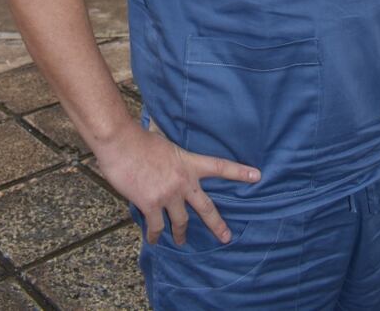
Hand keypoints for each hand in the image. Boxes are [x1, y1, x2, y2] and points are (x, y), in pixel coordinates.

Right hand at [93, 120, 260, 246]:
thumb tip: (169, 150)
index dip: (240, 172)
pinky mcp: (151, 205)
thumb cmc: (140, 138)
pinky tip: (153, 239)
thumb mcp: (164, 141)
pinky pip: (156, 226)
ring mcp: (168, 195)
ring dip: (180, 234)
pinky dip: (154, 234)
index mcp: (189, 163)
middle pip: (206, 207)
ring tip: (181, 242)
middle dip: (217, 224)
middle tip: (226, 237)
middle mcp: (183, 182)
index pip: (221, 167)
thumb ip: (172, 153)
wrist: (122, 144)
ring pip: (180, 222)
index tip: (257, 176)